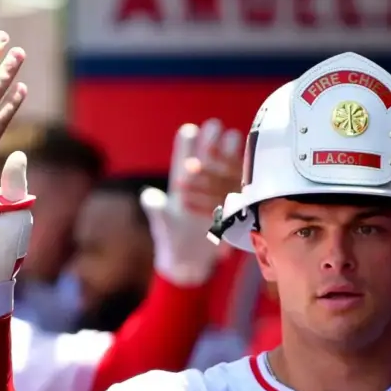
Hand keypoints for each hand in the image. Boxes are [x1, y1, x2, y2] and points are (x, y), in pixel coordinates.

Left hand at [140, 119, 242, 285]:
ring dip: (223, 160)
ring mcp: (217, 198)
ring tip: (229, 141)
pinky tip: (240, 173)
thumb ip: (156, 209)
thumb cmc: (170, 240)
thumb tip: (149, 196)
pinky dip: (234, 184)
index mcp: (181, 186)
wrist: (186, 263)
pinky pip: (232, 194)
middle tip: (215, 127)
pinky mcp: (228, 212)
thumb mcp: (161, 224)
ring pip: (222, 174)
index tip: (190, 131)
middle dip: (211, 144)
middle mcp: (200, 189)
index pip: (185, 160)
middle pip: (206, 161)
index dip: (187, 146)